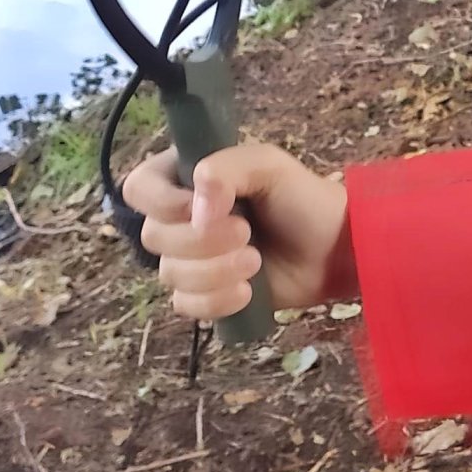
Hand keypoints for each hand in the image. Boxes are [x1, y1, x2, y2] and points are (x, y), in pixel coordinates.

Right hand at [123, 140, 356, 321]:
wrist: (332, 249)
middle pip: (153, 237)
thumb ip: (226, 169)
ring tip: (255, 261)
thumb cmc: (301, 198)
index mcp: (185, 178)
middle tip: (247, 233)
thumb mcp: (268, 165)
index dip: (161, 203)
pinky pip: (186, 306)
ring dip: (214, 272)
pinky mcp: (204, 295)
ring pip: (169, 275)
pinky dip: (217, 301)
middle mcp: (179, 219)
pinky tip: (249, 292)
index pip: (138, 189)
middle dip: (202, 242)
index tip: (198, 208)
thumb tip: (195, 209)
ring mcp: (190, 260)